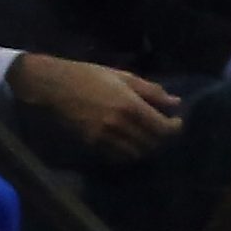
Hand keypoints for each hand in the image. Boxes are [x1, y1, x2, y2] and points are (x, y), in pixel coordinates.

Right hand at [6, 53, 182, 161]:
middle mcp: (120, 125)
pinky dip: (126, 153)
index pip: (162, 127)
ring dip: (144, 148)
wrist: (54, 87)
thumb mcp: (123, 77)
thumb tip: (174, 102)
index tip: (177, 122)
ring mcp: (104, 137)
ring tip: (146, 138)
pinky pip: (115, 155)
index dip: (174, 127)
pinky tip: (128, 143)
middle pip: (150, 143)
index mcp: (131, 105)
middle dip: (161, 138)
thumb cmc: (89, 76)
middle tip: (163, 130)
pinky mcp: (91, 143)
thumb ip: (151, 91)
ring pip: (134, 153)